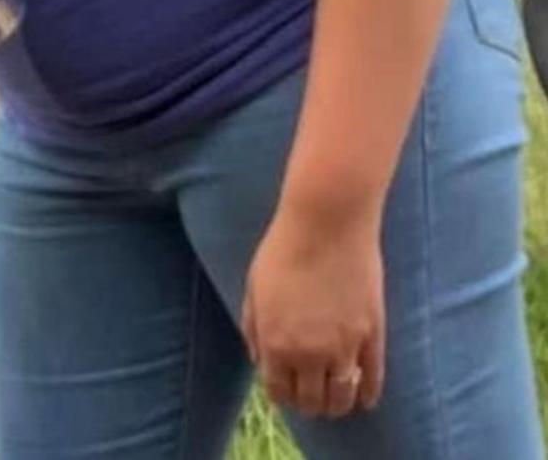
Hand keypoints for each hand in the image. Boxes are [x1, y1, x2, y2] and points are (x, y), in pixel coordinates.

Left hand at [242, 197, 385, 418]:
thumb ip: (253, 327)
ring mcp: (344, 345)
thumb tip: (258, 357)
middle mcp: (308, 353)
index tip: (289, 390)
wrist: (326, 221)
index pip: (279, 392)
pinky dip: (369, 394)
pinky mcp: (372, 332)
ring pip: (342, 398)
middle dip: (309, 403)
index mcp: (274, 343)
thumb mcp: (254, 287)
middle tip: (312, 395)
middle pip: (311, 401)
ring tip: (337, 398)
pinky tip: (366, 398)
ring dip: (337, 405)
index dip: (283, 396)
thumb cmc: (284, 247)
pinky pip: (374, 377)